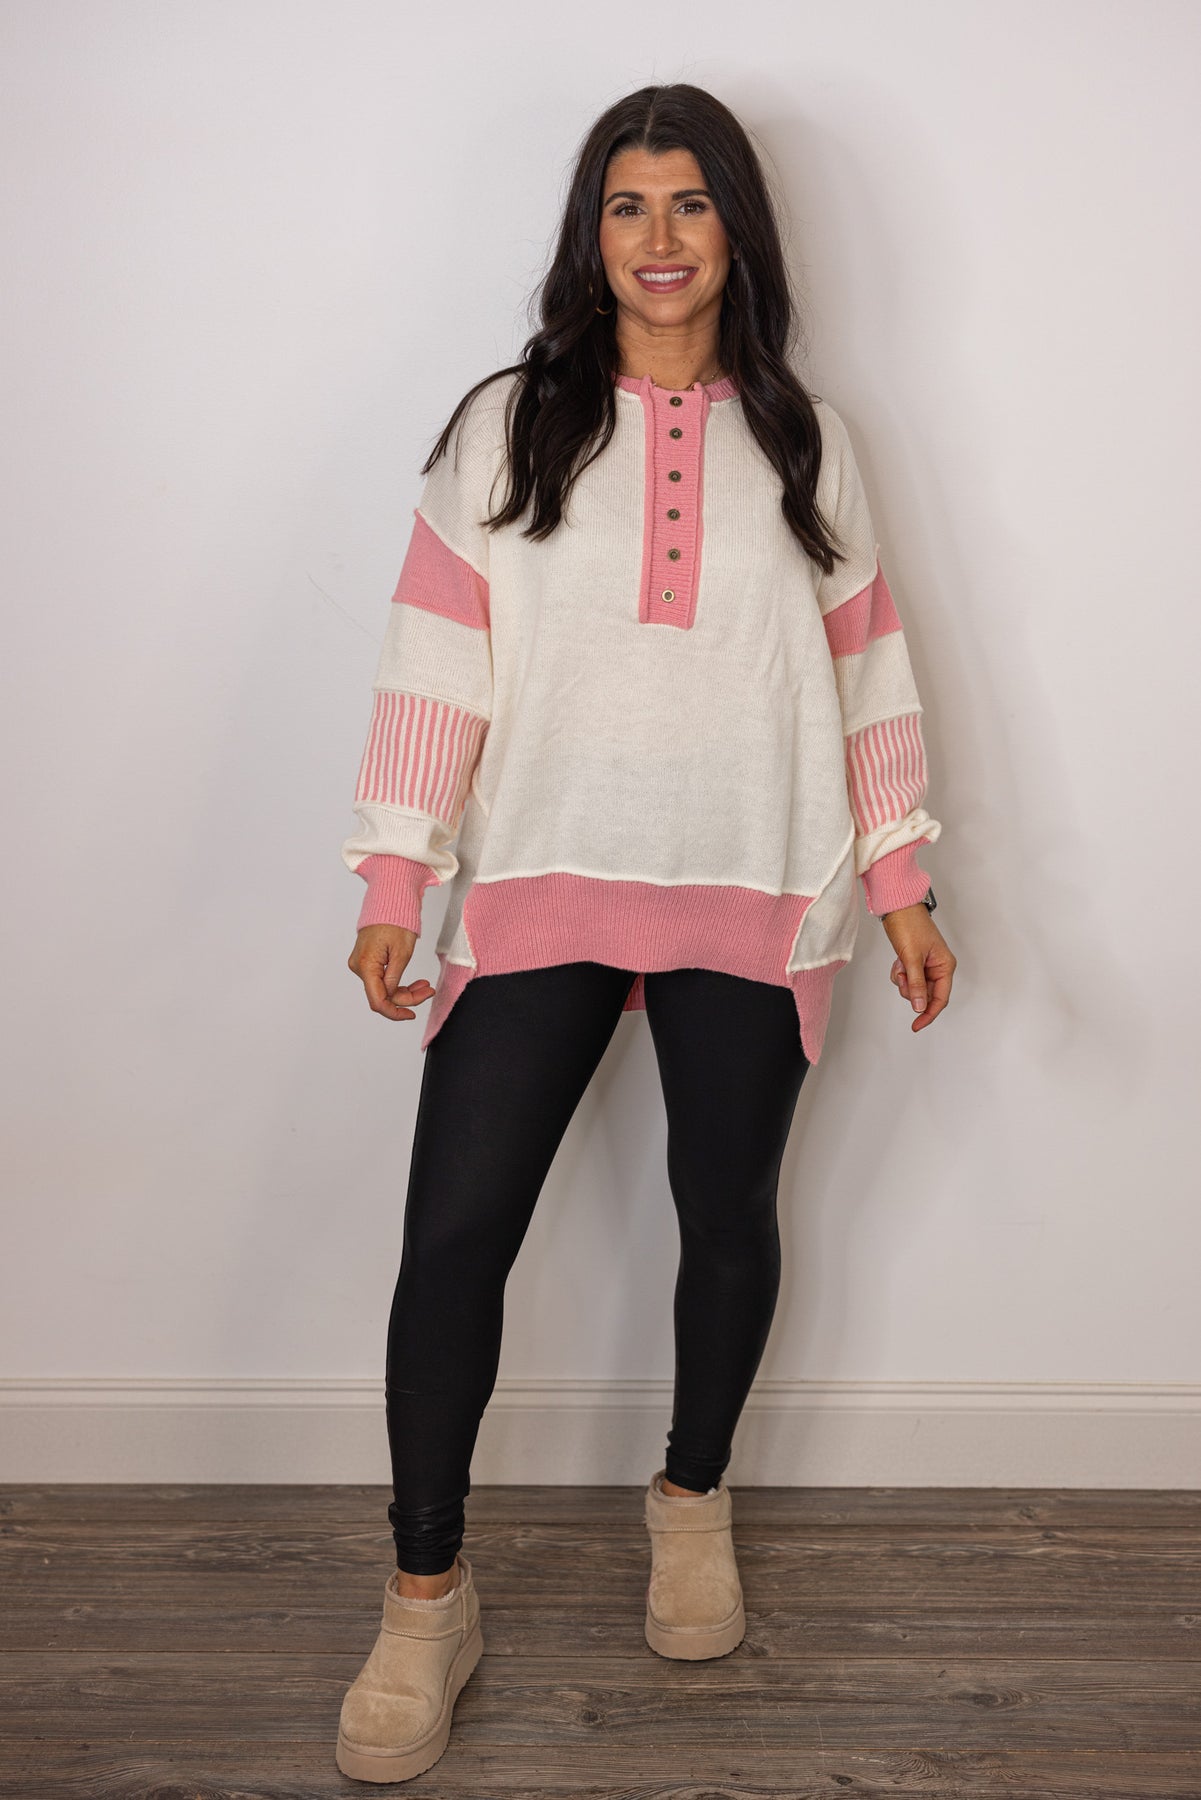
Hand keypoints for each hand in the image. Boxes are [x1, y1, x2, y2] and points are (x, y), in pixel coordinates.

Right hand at [347, 924, 436, 1021]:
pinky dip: (397, 982)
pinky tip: (414, 983)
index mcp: (366, 966)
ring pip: (383, 989)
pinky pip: (381, 979)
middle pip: (382, 995)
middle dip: (407, 997)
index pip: (378, 1001)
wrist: (389, 903)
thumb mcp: (402, 953)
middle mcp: (359, 967)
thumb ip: (394, 979)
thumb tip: (391, 997)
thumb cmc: (396, 921)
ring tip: (424, 985)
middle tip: (428, 991)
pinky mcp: (366, 961)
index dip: (395, 1012)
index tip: (412, 1014)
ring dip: (405, 990)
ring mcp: (361, 964)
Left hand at [880, 903, 955, 1034]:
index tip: (916, 1025)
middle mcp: (938, 967)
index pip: (940, 998)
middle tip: (903, 975)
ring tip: (900, 964)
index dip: (928, 1014)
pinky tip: (898, 961)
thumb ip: (916, 984)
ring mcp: (926, 965)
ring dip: (904, 981)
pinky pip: (907, 979)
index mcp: (945, 966)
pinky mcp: (915, 962)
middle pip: (925, 995)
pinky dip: (900, 974)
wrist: (898, 907)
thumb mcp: (912, 957)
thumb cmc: (910, 926)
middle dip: (911, 990)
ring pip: (914, 988)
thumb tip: (920, 1007)